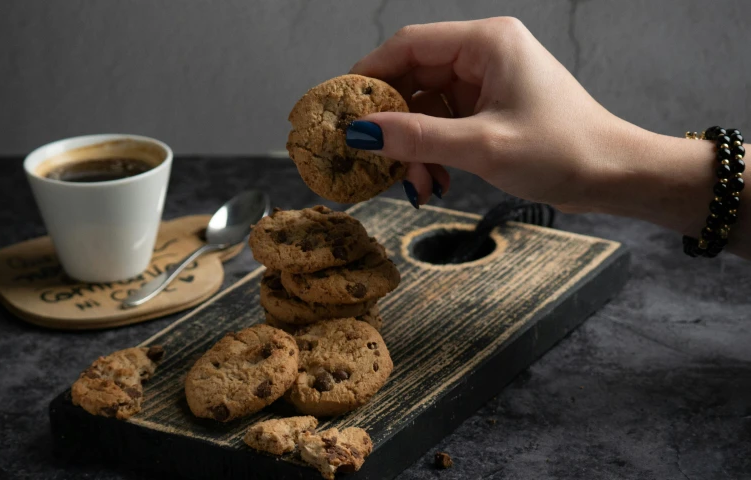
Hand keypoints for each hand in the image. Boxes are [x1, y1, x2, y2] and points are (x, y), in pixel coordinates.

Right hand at [347, 17, 632, 211]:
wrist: (616, 176)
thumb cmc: (564, 151)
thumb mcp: (482, 147)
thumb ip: (417, 138)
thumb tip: (360, 134)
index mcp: (486, 43)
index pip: (409, 46)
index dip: (369, 76)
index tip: (340, 109)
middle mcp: (484, 55)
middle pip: (413, 80)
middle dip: (394, 126)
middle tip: (376, 161)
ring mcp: (487, 83)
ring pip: (426, 109)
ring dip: (414, 149)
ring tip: (418, 186)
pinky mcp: (491, 110)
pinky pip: (444, 126)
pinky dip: (433, 154)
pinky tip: (435, 183)